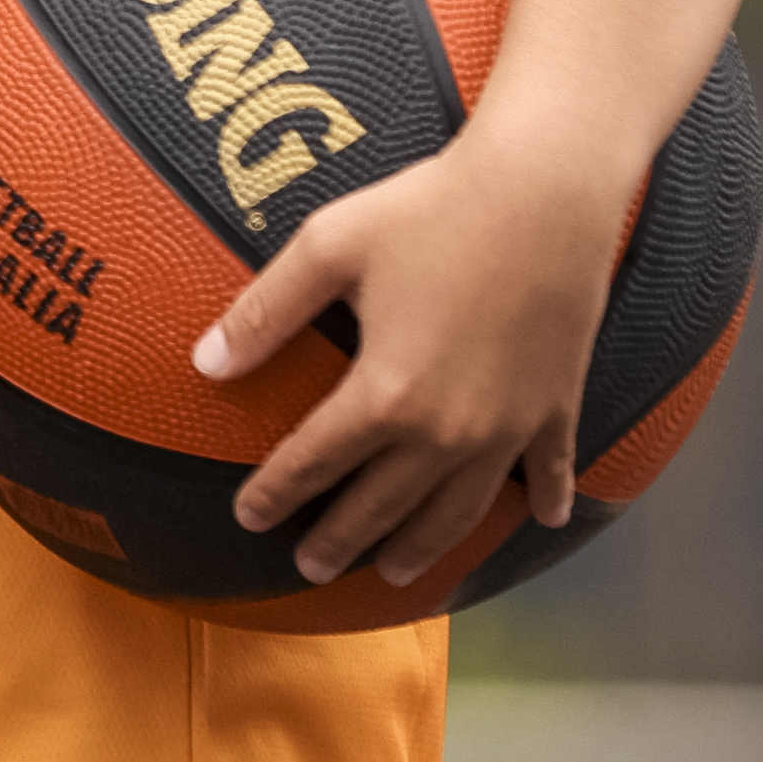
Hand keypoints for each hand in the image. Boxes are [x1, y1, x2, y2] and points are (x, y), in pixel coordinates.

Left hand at [195, 128, 624, 586]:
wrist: (545, 190)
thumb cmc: (430, 208)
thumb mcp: (328, 247)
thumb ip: (264, 312)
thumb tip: (204, 363)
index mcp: (385, 395)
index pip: (314, 462)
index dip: (275, 494)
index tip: (247, 519)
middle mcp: (448, 430)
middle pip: (382, 505)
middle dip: (339, 539)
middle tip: (308, 566)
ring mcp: (509, 425)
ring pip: (457, 510)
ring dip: (421, 546)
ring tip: (392, 571)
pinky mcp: (558, 404)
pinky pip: (549, 468)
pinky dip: (544, 499)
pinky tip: (542, 521)